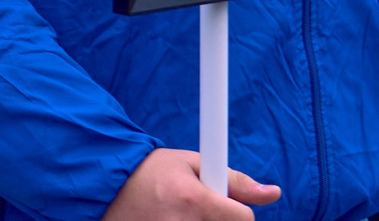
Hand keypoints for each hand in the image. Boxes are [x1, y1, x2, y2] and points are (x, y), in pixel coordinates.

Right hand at [102, 147, 277, 220]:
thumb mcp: (190, 163)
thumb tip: (273, 193)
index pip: (244, 219)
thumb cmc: (150, 172)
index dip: (236, 210)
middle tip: (194, 209)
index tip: (219, 203)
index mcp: (194, 199)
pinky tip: (171, 219)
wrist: (105, 188)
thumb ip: (234, 179)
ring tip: (180, 214)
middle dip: (216, 219)